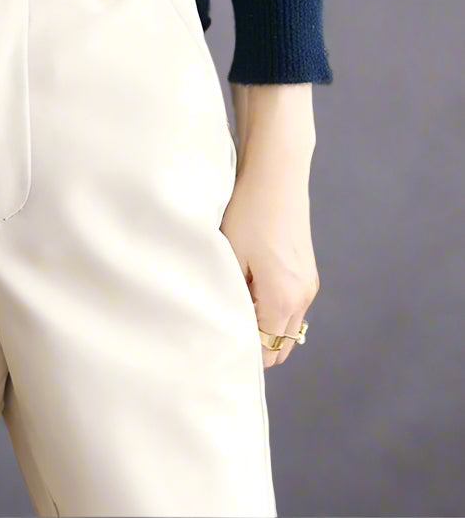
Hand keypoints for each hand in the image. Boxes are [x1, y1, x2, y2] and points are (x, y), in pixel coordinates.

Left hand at [222, 83, 319, 367]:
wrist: (277, 173)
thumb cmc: (249, 212)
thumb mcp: (231, 257)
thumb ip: (232, 299)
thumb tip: (227, 327)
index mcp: (284, 300)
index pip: (264, 351)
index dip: (239, 350)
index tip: (215, 342)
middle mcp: (304, 299)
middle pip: (279, 345)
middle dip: (253, 345)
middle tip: (220, 330)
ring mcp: (309, 285)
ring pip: (286, 327)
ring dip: (263, 326)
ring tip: (231, 307)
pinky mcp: (307, 271)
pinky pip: (290, 308)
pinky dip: (271, 310)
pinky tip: (247, 290)